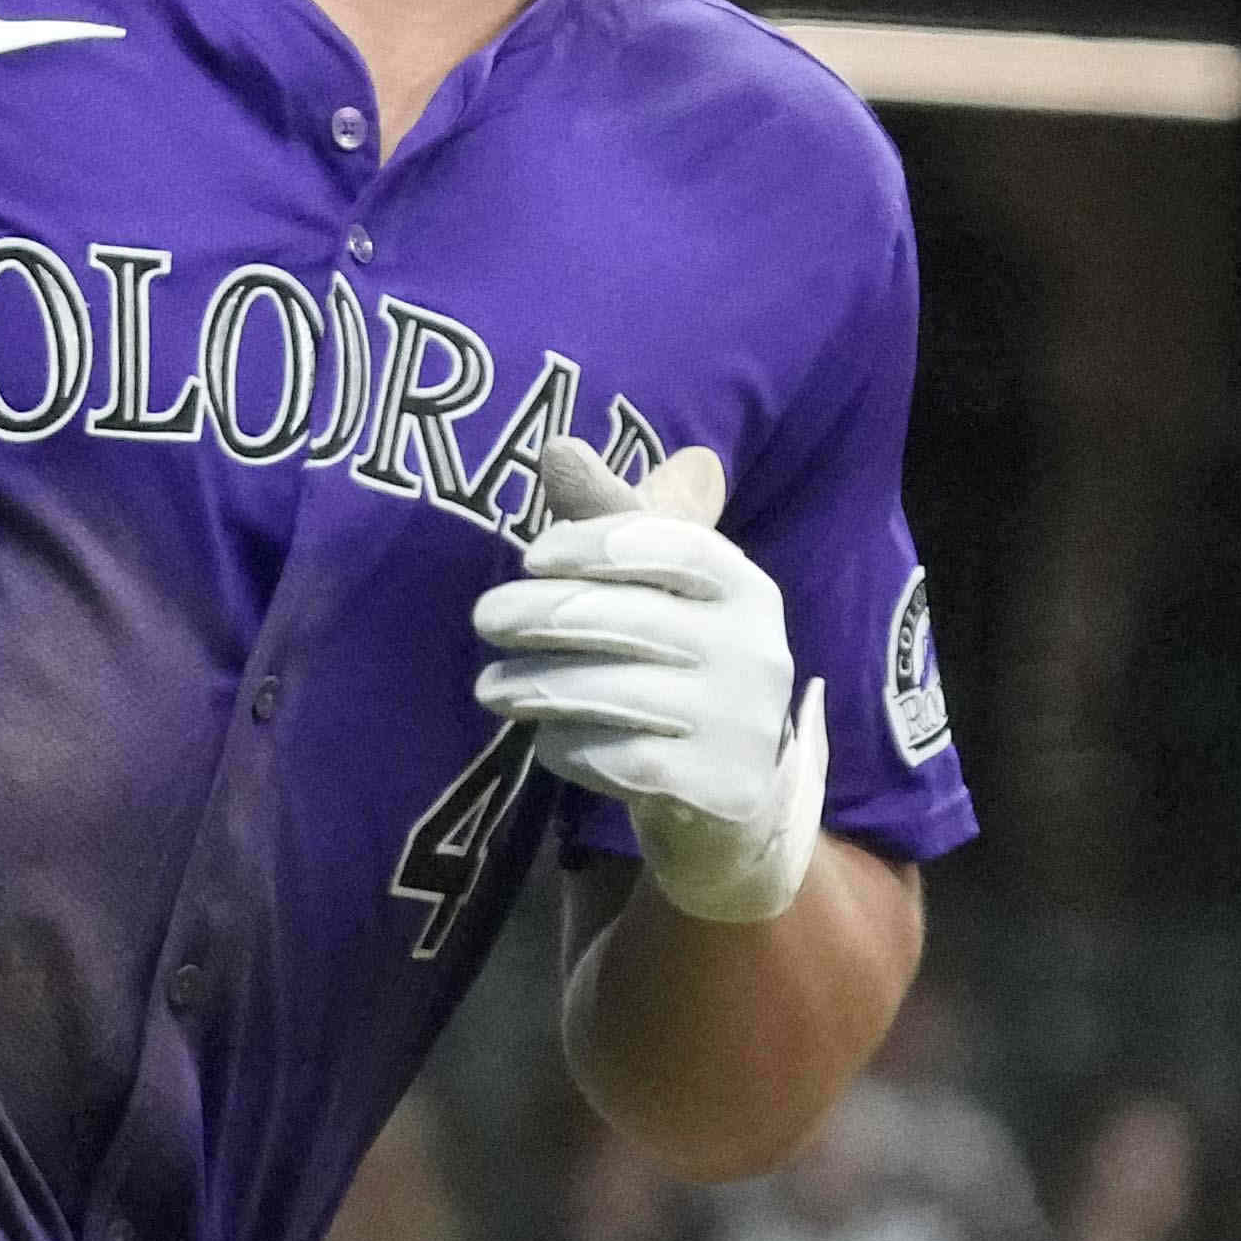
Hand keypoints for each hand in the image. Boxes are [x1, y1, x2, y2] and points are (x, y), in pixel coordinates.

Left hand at [473, 432, 826, 930]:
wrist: (731, 793)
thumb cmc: (678, 667)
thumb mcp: (656, 591)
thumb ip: (609, 521)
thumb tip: (556, 447)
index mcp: (745, 588)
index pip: (678, 547)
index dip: (598, 545)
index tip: (531, 556)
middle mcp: (756, 649)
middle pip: (632, 619)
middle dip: (543, 615)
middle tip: (484, 618)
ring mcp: (741, 723)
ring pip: (617, 693)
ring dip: (537, 686)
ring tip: (490, 686)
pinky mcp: (717, 786)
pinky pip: (620, 758)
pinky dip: (570, 747)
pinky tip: (544, 739)